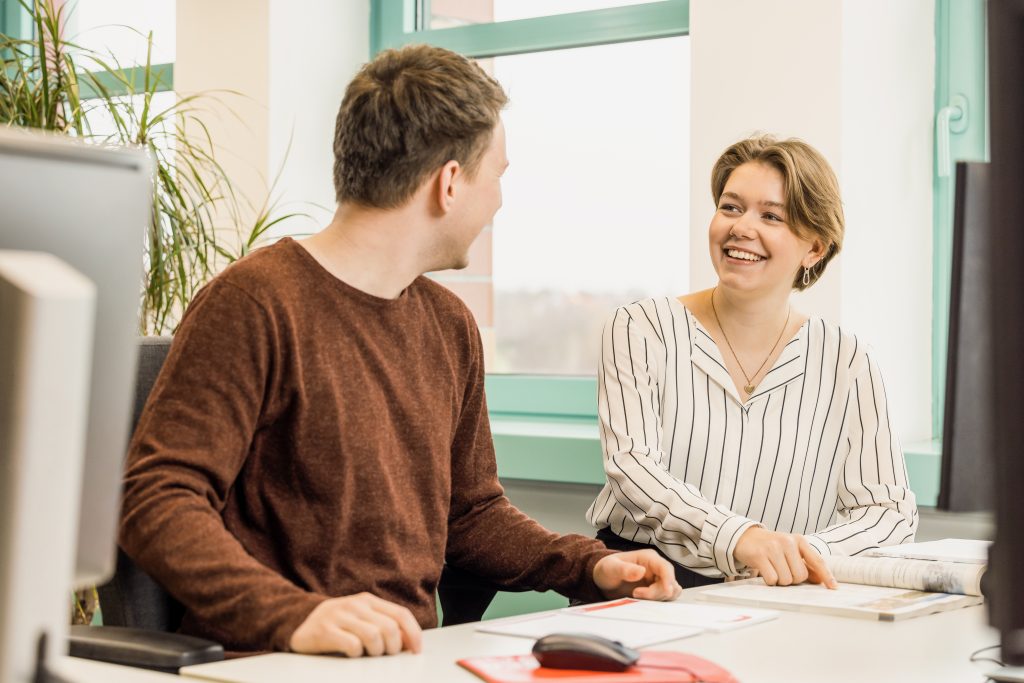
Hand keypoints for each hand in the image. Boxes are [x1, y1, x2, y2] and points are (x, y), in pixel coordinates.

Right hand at [289, 592, 422, 655]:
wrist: (300, 622)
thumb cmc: (339, 625)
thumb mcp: (362, 618)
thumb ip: (384, 625)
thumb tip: (410, 644)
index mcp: (369, 601)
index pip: (401, 614)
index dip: (413, 634)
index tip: (416, 651)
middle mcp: (356, 605)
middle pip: (390, 628)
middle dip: (393, 648)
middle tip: (385, 655)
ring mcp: (340, 616)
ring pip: (374, 636)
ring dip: (376, 652)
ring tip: (368, 654)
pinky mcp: (325, 630)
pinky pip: (352, 646)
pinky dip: (357, 654)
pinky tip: (351, 654)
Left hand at [593, 550, 682, 600]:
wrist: (605, 580)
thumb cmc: (607, 570)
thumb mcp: (611, 568)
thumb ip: (625, 569)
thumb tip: (641, 571)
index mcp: (648, 558)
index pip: (665, 567)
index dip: (668, 579)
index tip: (665, 591)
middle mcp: (656, 568)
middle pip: (670, 582)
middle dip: (656, 592)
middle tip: (635, 593)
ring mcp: (657, 579)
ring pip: (671, 591)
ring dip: (658, 597)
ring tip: (637, 596)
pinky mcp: (656, 590)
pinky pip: (666, 597)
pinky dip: (659, 601)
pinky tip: (644, 601)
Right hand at [733, 527, 836, 588]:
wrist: (745, 537)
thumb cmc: (771, 546)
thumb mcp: (790, 550)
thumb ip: (805, 563)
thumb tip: (820, 579)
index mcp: (799, 540)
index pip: (816, 560)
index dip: (826, 575)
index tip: (833, 587)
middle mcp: (787, 542)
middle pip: (800, 576)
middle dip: (792, 579)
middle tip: (782, 570)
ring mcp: (773, 548)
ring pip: (786, 580)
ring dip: (779, 580)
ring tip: (773, 569)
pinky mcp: (759, 555)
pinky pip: (772, 579)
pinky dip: (769, 581)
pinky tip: (765, 571)